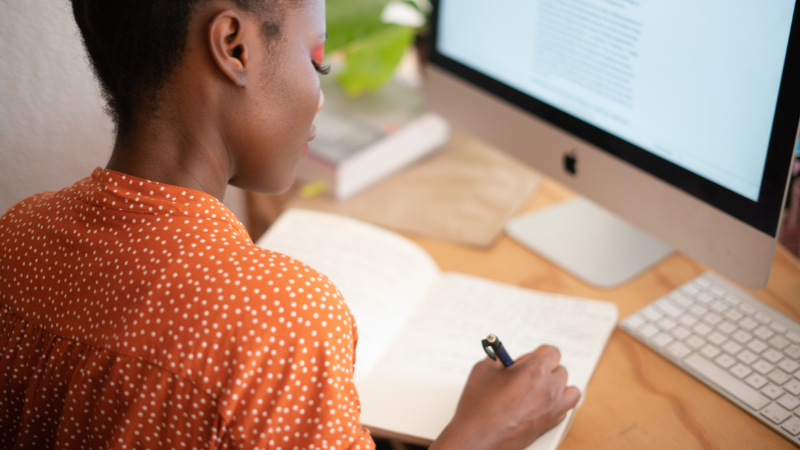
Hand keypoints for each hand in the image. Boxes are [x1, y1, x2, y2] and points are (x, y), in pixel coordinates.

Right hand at [429, 345, 579, 449]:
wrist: (477, 438)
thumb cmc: (479, 407)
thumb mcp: (484, 370)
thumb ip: (500, 359)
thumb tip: (506, 358)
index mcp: (535, 370)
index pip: (552, 352)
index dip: (538, 354)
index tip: (527, 359)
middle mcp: (549, 388)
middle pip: (560, 370)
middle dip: (545, 370)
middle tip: (525, 375)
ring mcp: (553, 408)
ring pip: (570, 390)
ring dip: (558, 386)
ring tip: (539, 389)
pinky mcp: (551, 423)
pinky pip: (565, 408)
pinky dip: (557, 403)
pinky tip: (540, 404)